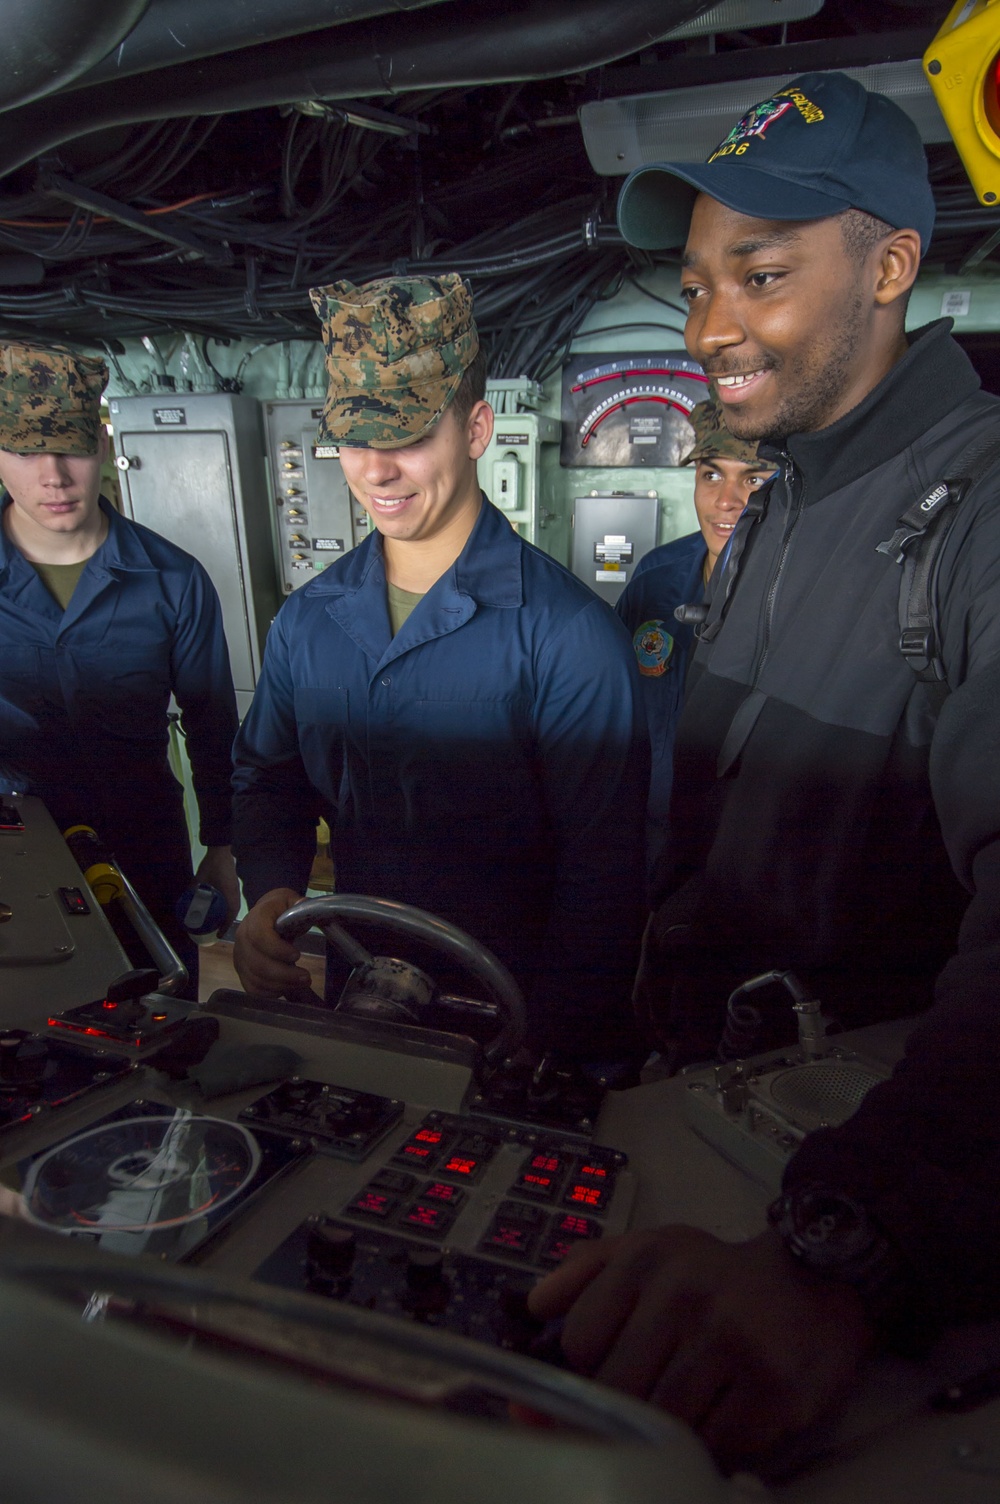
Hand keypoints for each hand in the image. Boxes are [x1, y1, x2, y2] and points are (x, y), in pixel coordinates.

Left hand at [194, 845, 240, 934]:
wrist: (220, 850)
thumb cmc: (211, 865)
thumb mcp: (199, 878)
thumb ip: (194, 889)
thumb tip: (186, 899)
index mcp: (229, 893)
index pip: (230, 914)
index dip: (225, 926)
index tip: (218, 934)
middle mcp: (234, 893)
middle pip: (234, 912)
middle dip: (227, 923)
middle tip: (217, 931)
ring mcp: (235, 888)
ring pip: (234, 906)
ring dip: (228, 915)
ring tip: (219, 922)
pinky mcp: (233, 885)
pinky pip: (233, 900)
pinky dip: (228, 907)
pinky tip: (221, 908)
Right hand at [233, 887, 314, 997]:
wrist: (264, 915)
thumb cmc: (280, 909)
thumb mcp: (290, 901)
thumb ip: (298, 904)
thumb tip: (303, 905)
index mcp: (255, 918)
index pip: (259, 936)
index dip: (277, 949)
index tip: (297, 955)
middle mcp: (242, 938)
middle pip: (258, 963)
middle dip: (284, 974)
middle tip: (306, 977)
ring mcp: (239, 957)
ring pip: (255, 979)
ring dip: (281, 986)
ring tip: (301, 983)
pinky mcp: (241, 971)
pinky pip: (252, 988)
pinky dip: (270, 993)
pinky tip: (286, 988)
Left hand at [528, 1224, 871, 1470]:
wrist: (819, 1276)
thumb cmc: (718, 1274)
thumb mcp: (651, 1249)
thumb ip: (585, 1272)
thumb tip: (531, 1310)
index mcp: (645, 1261)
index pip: (579, 1343)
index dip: (586, 1373)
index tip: (604, 1379)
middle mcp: (683, 1294)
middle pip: (618, 1388)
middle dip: (625, 1408)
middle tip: (645, 1403)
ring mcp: (730, 1341)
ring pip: (664, 1422)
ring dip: (670, 1429)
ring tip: (688, 1406)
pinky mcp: (773, 1388)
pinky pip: (717, 1445)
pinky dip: (713, 1445)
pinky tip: (724, 1418)